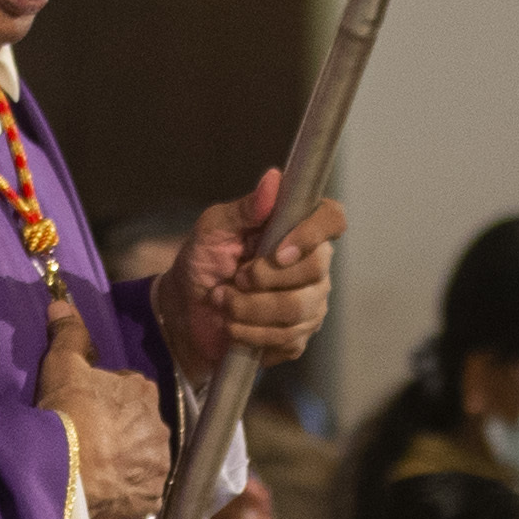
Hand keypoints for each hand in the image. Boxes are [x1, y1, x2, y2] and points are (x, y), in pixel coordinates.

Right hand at [36, 298, 169, 518]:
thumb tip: (62, 302)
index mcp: (144, 392)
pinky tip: (103, 492)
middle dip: (119, 432)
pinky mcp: (150, 499)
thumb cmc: (64, 413)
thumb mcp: (61, 365)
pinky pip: (140, 493)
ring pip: (142, 460)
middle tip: (88, 441)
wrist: (63, 471)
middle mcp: (160, 427)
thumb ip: (68, 333)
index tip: (84, 410)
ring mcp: (157, 466)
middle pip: (139, 427)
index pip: (129, 391)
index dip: (105, 399)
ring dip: (125, 463)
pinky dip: (126, 493)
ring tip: (94, 470)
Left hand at [154, 170, 347, 385]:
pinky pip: (287, 339)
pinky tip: (233, 326)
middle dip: (264, 279)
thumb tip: (273, 179)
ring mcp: (311, 302)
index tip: (277, 252)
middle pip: (315, 270)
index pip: (332, 219)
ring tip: (224, 302)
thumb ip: (244, 208)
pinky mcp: (299, 336)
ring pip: (297, 309)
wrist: (187, 311)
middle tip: (235, 278)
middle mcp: (313, 263)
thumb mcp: (213, 230)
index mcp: (297, 228)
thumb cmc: (204, 261)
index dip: (312, 235)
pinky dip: (250, 334)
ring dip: (249, 308)